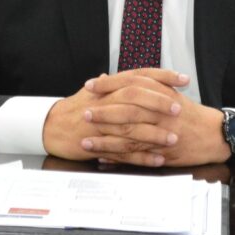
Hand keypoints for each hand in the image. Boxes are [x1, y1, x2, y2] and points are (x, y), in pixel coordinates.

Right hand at [42, 69, 185, 164]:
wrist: (51, 127)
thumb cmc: (73, 109)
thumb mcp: (93, 91)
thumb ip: (112, 84)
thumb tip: (125, 75)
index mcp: (109, 88)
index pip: (139, 76)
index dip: (163, 76)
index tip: (183, 79)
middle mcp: (106, 102)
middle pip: (135, 97)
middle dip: (159, 103)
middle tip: (179, 110)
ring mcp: (102, 124)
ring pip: (131, 126)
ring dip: (154, 134)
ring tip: (174, 139)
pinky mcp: (98, 144)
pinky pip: (123, 152)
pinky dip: (142, 157)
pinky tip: (158, 159)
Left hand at [84, 70, 229, 167]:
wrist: (213, 134)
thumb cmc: (187, 113)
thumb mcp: (167, 91)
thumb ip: (141, 84)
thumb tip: (110, 78)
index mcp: (160, 93)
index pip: (130, 84)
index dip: (108, 85)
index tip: (90, 85)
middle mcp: (161, 112)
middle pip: (128, 109)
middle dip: (104, 112)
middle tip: (84, 114)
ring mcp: (162, 133)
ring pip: (130, 136)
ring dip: (105, 140)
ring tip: (86, 142)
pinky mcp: (163, 153)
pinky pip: (138, 157)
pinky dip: (119, 158)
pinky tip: (103, 159)